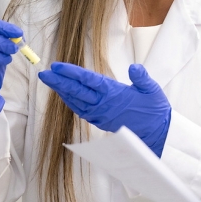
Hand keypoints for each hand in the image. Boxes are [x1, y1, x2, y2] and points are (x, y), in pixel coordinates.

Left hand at [38, 62, 171, 156]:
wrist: (156, 135)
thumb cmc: (155, 111)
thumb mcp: (152, 90)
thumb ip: (142, 78)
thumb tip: (135, 68)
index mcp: (114, 94)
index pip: (88, 81)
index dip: (71, 73)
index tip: (57, 66)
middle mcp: (103, 105)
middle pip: (76, 91)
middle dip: (58, 82)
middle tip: (43, 73)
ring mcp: (100, 115)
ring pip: (76, 102)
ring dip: (62, 91)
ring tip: (51, 82)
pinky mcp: (101, 121)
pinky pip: (81, 111)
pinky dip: (71, 102)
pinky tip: (66, 96)